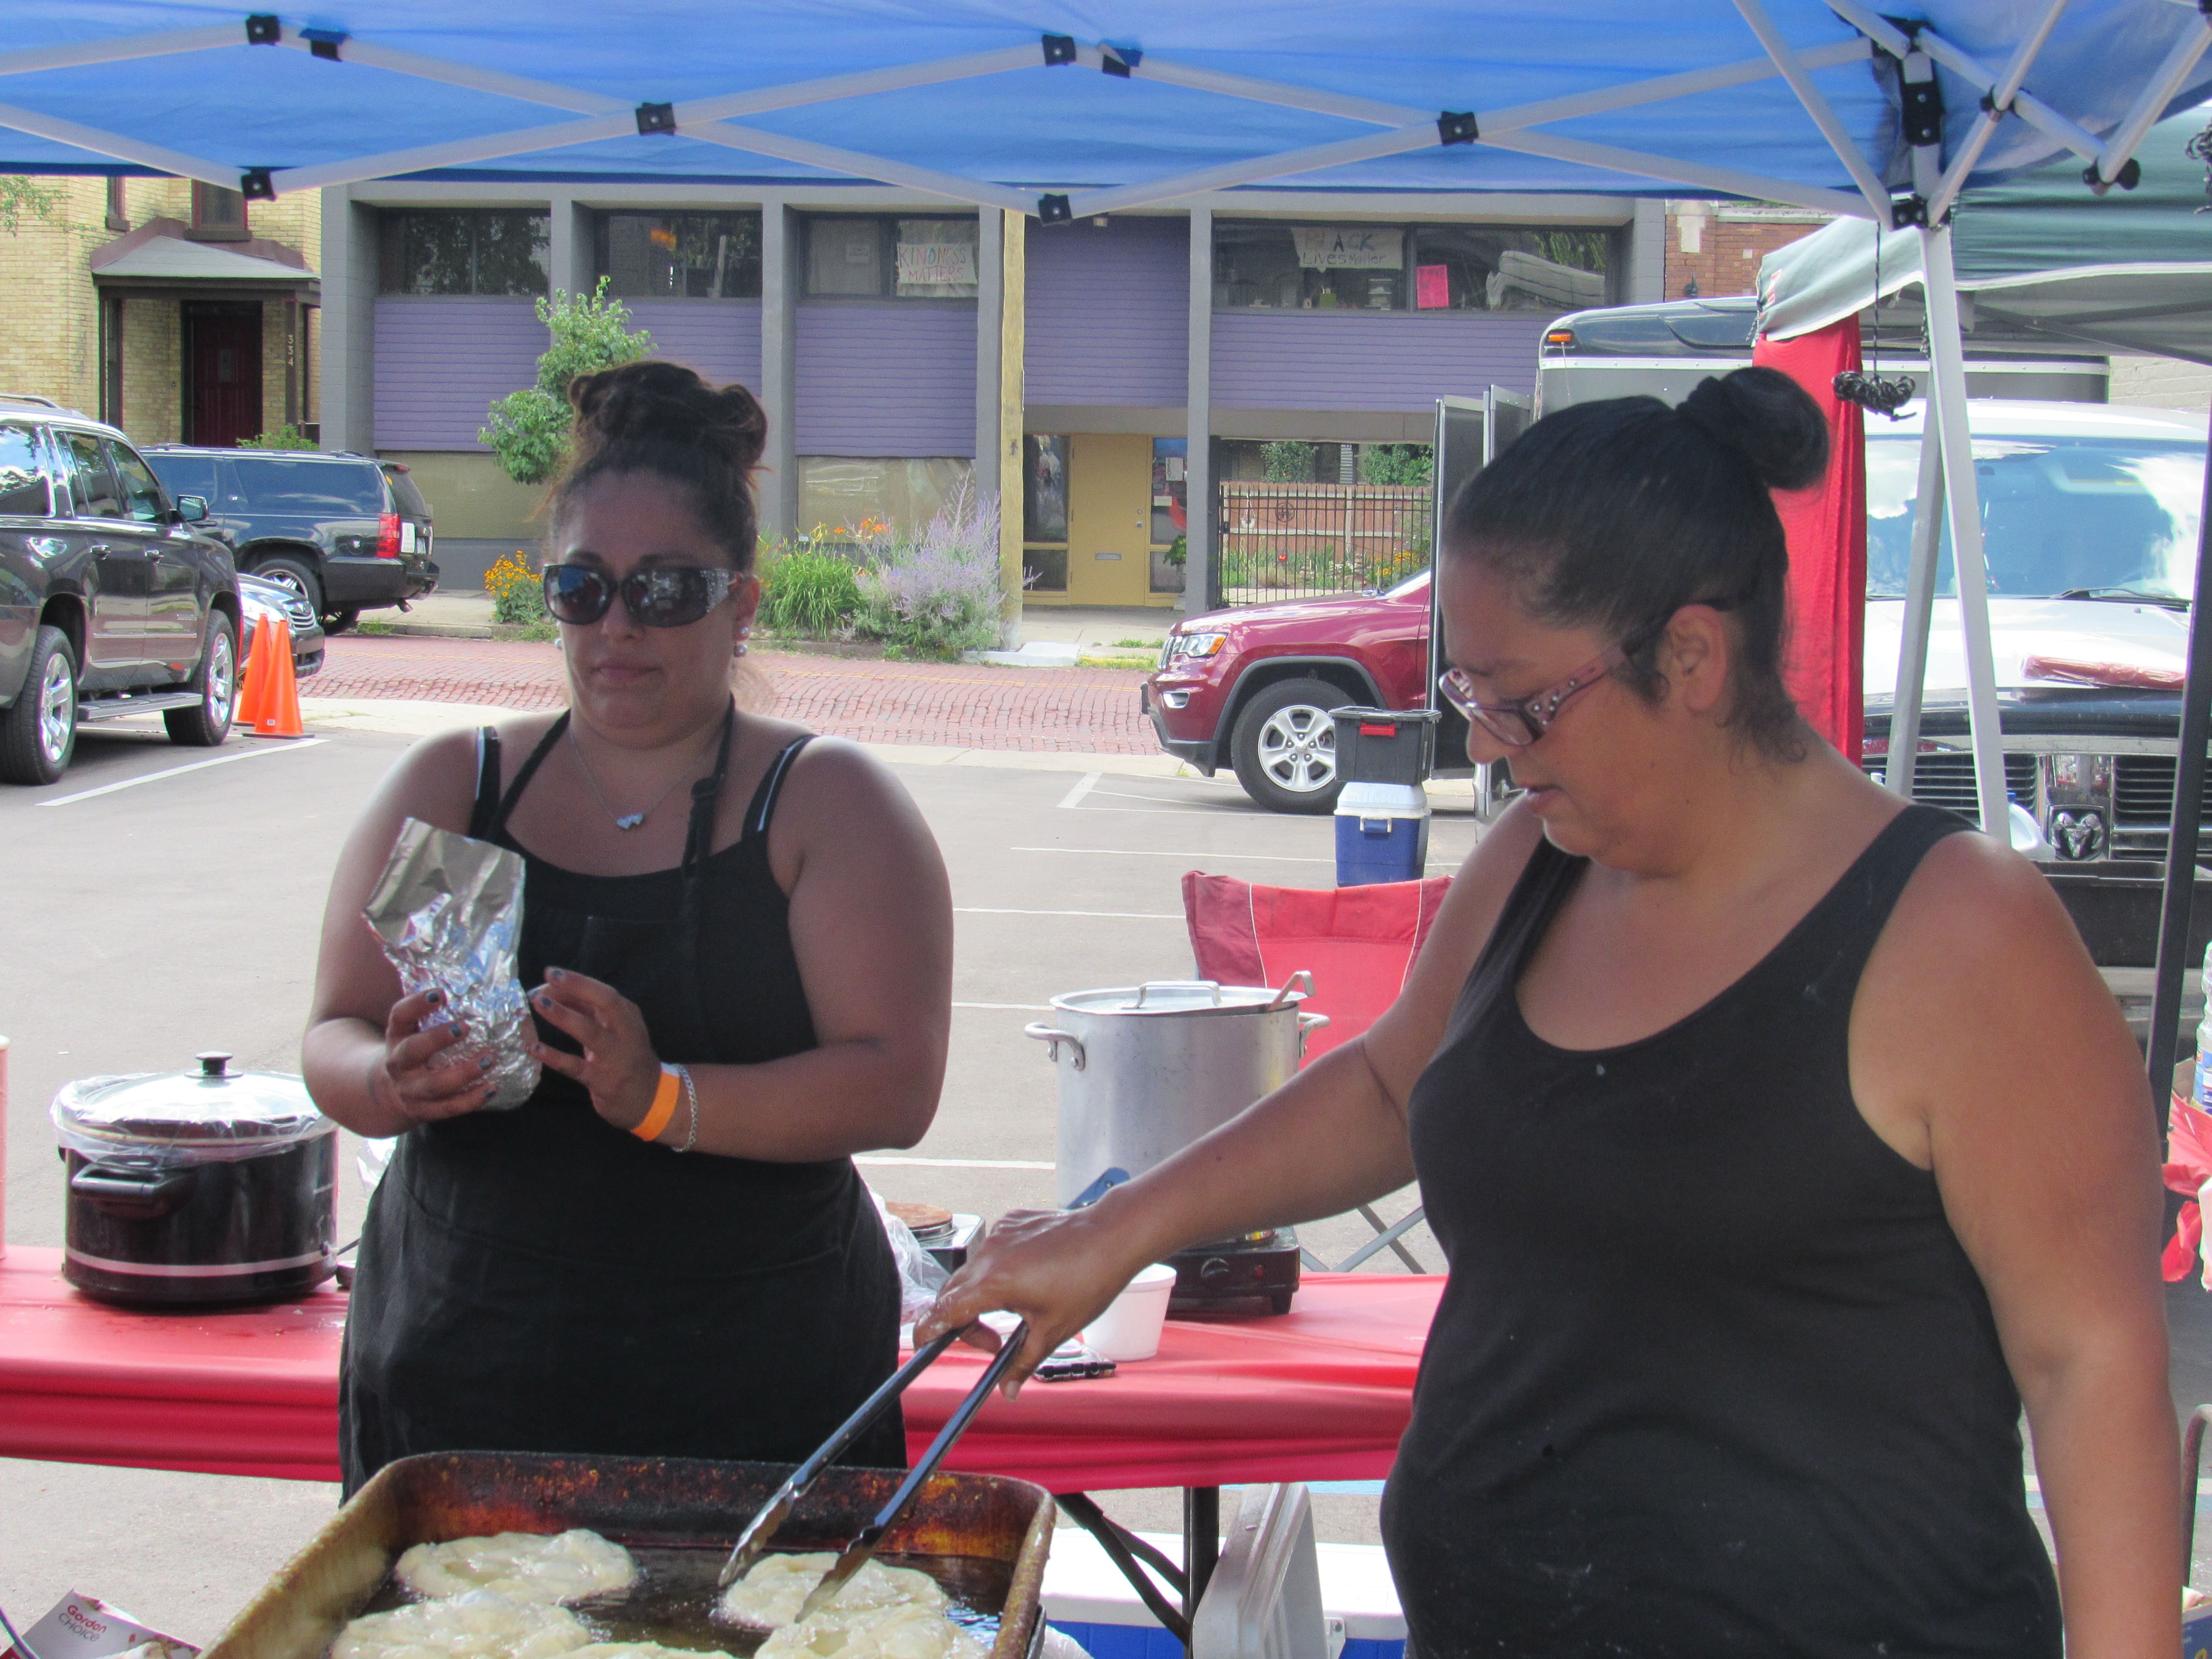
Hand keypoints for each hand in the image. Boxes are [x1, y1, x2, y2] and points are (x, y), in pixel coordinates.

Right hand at [370, 988, 499, 1123]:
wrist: (390, 1090)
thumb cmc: (414, 1047)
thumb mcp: (413, 1028)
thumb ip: (428, 1006)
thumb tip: (460, 970)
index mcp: (396, 1036)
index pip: (399, 1016)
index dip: (416, 1004)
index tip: (440, 993)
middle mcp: (398, 1063)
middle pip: (413, 1051)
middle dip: (438, 1039)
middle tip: (465, 1027)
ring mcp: (409, 1090)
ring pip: (434, 1085)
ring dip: (463, 1073)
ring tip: (490, 1059)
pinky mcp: (423, 1111)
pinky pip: (448, 1108)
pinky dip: (471, 1100)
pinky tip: (492, 1087)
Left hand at [526, 967, 661, 1129]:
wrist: (649, 1097)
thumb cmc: (626, 1056)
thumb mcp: (614, 1030)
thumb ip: (588, 1011)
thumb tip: (553, 992)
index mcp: (628, 1017)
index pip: (604, 993)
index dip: (578, 981)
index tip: (552, 972)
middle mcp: (626, 1033)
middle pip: (605, 1003)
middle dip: (577, 988)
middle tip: (548, 979)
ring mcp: (615, 1058)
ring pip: (589, 1032)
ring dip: (563, 1016)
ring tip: (539, 1003)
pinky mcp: (602, 1081)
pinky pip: (574, 1067)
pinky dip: (553, 1056)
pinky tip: (534, 1048)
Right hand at [915, 1206, 1152, 1399]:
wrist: (1112, 1236)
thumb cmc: (1088, 1282)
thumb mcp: (1053, 1331)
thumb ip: (1022, 1363)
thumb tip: (1006, 1392)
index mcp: (993, 1284)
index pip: (944, 1312)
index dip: (928, 1332)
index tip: (924, 1347)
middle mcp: (988, 1255)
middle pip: (954, 1293)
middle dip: (965, 1322)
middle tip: (996, 1341)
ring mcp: (999, 1233)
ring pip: (974, 1271)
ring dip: (984, 1295)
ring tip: (1019, 1308)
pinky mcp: (1011, 1221)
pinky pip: (993, 1250)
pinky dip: (1000, 1268)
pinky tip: (1031, 1276)